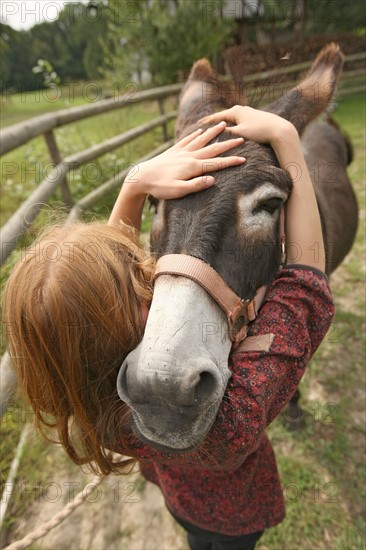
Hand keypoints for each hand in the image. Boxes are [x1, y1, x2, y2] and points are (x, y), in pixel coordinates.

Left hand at [125, 121, 244, 199]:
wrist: (140, 177)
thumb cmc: (159, 187)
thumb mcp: (178, 191)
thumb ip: (196, 185)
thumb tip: (213, 180)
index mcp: (193, 167)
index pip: (216, 163)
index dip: (231, 162)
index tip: (244, 159)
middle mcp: (189, 156)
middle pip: (212, 149)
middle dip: (228, 144)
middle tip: (241, 137)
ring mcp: (181, 152)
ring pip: (200, 140)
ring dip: (213, 133)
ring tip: (223, 124)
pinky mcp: (173, 151)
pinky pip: (187, 140)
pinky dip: (195, 135)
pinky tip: (200, 131)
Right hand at [200, 106, 296, 144]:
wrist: (280, 131)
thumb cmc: (260, 132)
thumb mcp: (239, 134)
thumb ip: (225, 133)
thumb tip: (212, 136)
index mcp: (235, 111)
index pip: (215, 117)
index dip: (205, 123)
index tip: (196, 126)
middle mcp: (241, 109)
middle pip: (222, 117)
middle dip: (212, 123)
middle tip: (201, 127)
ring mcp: (248, 113)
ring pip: (231, 120)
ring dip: (222, 125)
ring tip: (213, 130)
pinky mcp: (254, 119)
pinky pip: (238, 123)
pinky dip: (231, 127)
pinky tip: (230, 132)